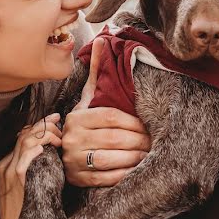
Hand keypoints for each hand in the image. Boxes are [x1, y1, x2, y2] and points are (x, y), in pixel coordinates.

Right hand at [0, 113, 62, 218]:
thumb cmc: (26, 212)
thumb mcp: (28, 186)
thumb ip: (36, 169)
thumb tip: (53, 154)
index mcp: (7, 164)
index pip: (22, 135)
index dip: (38, 125)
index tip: (54, 119)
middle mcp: (6, 165)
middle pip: (24, 134)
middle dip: (43, 124)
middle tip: (59, 120)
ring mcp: (9, 172)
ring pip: (25, 141)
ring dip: (44, 135)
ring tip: (59, 137)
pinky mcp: (15, 180)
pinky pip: (24, 159)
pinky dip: (34, 150)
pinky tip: (44, 148)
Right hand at [61, 38, 150, 186]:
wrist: (63, 153)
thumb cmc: (86, 122)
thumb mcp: (89, 97)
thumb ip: (96, 71)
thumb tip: (101, 39)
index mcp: (77, 116)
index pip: (112, 117)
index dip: (134, 122)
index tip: (149, 126)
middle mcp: (72, 138)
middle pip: (115, 138)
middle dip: (139, 141)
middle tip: (155, 141)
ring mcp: (73, 160)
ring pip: (111, 159)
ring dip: (135, 158)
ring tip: (149, 155)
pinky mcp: (79, 180)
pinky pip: (106, 178)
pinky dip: (124, 175)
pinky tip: (137, 170)